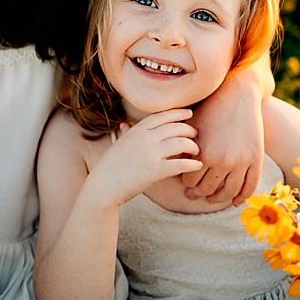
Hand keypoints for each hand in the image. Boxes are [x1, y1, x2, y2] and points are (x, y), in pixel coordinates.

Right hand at [86, 109, 200, 207]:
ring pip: (181, 143)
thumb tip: (125, 124)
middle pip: (176, 128)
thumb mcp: (119, 144)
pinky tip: (198, 166)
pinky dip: (192, 165)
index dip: (178, 113)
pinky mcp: (155, 170)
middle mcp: (145, 138)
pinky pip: (180, 164)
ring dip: (192, 146)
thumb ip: (127, 133)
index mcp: (137, 130)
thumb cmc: (110, 166)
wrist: (102, 186)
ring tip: (196, 151)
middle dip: (189, 130)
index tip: (189, 114)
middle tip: (195, 135)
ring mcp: (150, 153)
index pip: (163, 116)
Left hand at [181, 73, 264, 206]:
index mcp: (205, 153)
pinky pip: (250, 185)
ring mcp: (241, 161)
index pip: (191, 180)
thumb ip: (184, 147)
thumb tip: (174, 164)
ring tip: (212, 198)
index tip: (186, 183)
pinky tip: (235, 201)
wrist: (238, 93)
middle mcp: (223, 160)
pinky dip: (242, 197)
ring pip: (228, 192)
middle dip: (199, 194)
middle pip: (208, 189)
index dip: (187, 183)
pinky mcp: (256, 158)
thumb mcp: (193, 127)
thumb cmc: (211, 107)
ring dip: (218, 199)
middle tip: (194, 195)